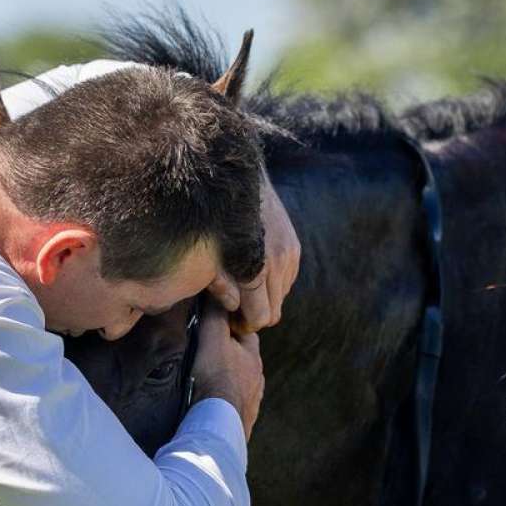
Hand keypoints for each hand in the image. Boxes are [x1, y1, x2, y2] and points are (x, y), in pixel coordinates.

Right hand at [191, 300, 262, 437]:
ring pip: (244, 384)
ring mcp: (253, 401)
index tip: (219, 324)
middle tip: (211, 353)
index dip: (234, 326)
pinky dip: (229, 402)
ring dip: (232, 381)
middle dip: (233, 355)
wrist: (220, 423)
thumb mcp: (213, 338)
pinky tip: (219, 405)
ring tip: (213, 381)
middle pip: (246, 360)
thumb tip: (218, 292)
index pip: (247, 333)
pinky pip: (237, 406)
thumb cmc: (216, 377)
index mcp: (253, 356)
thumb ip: (216, 315)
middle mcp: (258, 379)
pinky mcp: (244, 420)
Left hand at [208, 170, 299, 332]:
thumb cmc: (216, 223)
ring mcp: (289, 254)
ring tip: (246, 288)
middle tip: (238, 308)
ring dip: (266, 297)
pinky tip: (258, 270)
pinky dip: (274, 281)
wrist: (238, 182)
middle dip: (256, 314)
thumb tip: (231, 309)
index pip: (261, 318)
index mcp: (255, 270)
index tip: (233, 319)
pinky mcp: (295, 247)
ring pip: (281, 297)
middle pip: (274, 312)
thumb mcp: (210, 258)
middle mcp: (277, 264)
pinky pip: (288, 279)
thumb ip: (221, 287)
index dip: (245, 324)